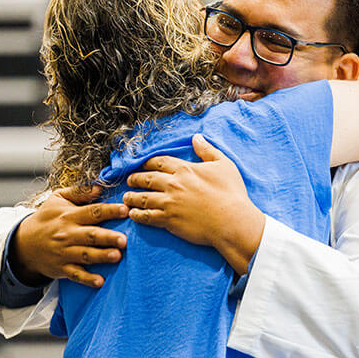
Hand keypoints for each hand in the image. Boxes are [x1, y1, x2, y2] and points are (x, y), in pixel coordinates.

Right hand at [11, 185, 128, 287]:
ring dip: (101, 256)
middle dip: (107, 237)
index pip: (92, 212)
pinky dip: (87, 279)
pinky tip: (100, 282)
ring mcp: (65, 252)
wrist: (24, 243)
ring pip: (85, 254)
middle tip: (124, 239)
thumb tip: (100, 187)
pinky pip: (76, 274)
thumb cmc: (45, 219)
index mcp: (69, 215)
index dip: (109, 211)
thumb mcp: (57, 199)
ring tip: (117, 256)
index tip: (125, 210)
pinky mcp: (62, 268)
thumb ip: (79, 192)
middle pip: (91, 235)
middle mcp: (68, 234)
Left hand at [123, 134, 264, 274]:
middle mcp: (173, 184)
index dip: (148, 163)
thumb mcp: (224, 165)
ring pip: (143, 197)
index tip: (142, 164)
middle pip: (147, 179)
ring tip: (126, 197)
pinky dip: (137, 215)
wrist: (232, 220)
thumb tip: (196, 137)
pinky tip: (132, 214)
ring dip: (132, 196)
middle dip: (135, 178)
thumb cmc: (231, 193)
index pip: (159, 162)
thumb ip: (207, 150)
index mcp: (185, 169)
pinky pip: (147, 216)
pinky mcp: (169, 220)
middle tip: (129, 180)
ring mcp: (169, 203)